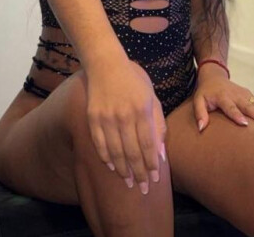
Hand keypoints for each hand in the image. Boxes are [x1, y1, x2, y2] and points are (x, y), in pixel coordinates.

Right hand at [85, 59, 165, 193]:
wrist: (106, 64)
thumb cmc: (133, 81)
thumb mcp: (151, 97)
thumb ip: (158, 124)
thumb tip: (161, 153)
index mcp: (142, 109)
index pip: (148, 145)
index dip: (152, 164)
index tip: (155, 178)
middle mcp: (124, 115)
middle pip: (132, 152)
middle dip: (139, 173)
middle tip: (143, 188)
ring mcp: (106, 117)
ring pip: (115, 152)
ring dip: (123, 170)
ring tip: (129, 182)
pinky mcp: (92, 117)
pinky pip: (99, 144)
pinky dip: (105, 158)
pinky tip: (112, 167)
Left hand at [193, 69, 253, 132]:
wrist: (214, 77)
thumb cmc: (206, 93)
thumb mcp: (198, 101)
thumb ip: (199, 113)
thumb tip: (201, 128)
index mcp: (223, 97)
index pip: (230, 107)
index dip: (237, 115)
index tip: (245, 124)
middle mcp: (236, 95)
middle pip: (249, 107)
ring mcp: (245, 95)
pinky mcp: (250, 96)